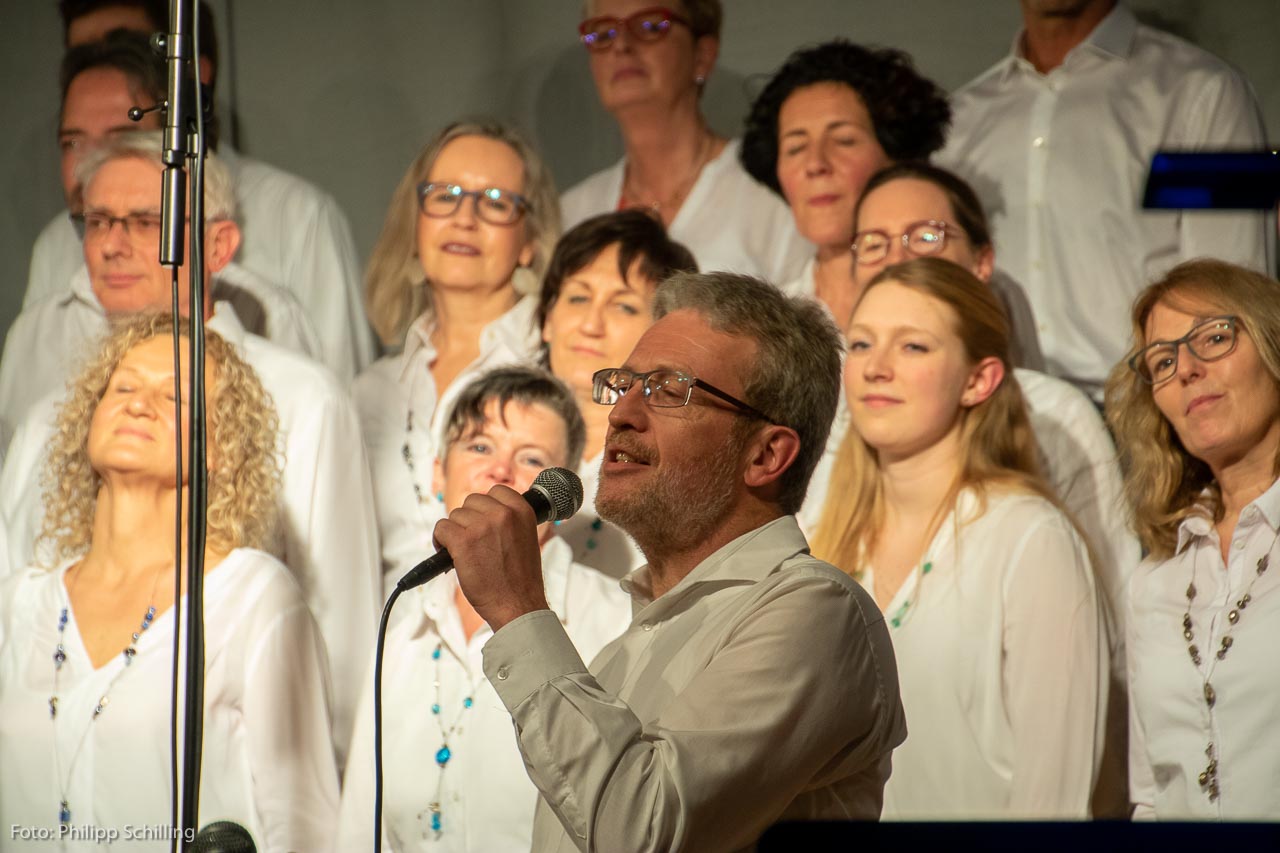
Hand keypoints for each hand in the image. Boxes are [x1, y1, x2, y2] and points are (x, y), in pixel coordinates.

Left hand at [431, 485, 549, 630]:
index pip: (496, 491)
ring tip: (463, 552)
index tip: (483, 521)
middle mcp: (503, 514)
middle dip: (469, 520)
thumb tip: (483, 511)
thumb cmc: (520, 579)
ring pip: (455, 515)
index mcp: (522, 511)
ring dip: (455, 532)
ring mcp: (482, 526)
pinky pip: (441, 528)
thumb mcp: (526, 538)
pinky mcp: (463, 542)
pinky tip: (448, 554)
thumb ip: (509, 520)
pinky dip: (440, 541)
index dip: (486, 507)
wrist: (518, 605)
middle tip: (473, 541)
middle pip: (472, 501)